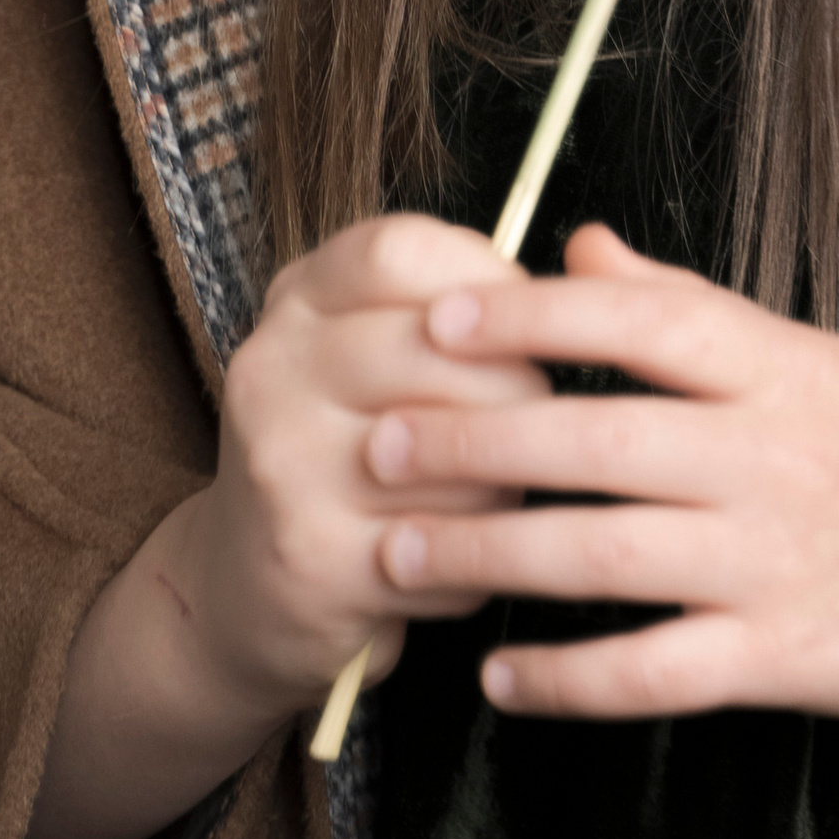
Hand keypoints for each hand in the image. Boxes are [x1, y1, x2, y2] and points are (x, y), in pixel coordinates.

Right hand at [188, 212, 549, 711]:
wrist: (243, 586)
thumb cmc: (349, 447)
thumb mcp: (372, 344)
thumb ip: (461, 296)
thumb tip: (594, 262)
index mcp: (297, 302)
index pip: (403, 252)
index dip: (488, 280)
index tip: (525, 318)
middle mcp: (273, 370)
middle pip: (445, 347)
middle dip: (520, 386)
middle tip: (533, 420)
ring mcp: (285, 466)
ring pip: (464, 451)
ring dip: (506, 480)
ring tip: (490, 494)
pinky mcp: (313, 560)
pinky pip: (454, 543)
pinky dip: (480, 557)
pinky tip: (459, 556)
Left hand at [366, 223, 838, 808]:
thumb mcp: (826, 357)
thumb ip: (698, 309)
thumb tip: (584, 241)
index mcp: (785, 368)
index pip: (644, 320)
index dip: (534, 314)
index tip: (437, 316)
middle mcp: (776, 457)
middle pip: (600, 439)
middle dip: (476, 440)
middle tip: (381, 442)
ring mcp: (778, 562)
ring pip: (606, 556)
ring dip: (491, 556)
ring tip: (400, 553)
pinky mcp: (785, 659)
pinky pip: (654, 673)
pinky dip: (568, 679)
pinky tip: (499, 677)